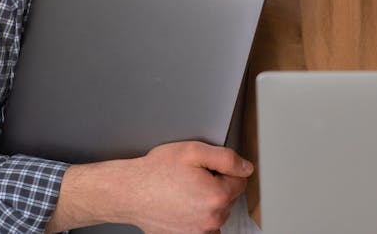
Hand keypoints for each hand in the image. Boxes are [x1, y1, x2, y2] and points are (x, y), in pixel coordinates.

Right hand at [123, 141, 251, 233]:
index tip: (206, 168)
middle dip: (217, 185)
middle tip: (192, 176)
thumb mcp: (193, 151)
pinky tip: (184, 206)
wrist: (129, 191)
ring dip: (207, 201)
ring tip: (185, 190)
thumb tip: (246, 167)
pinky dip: (198, 216)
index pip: (240, 180)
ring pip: (217, 212)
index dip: (224, 169)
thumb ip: (227, 158)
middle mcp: (211, 219)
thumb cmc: (156, 171)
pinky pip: (204, 226)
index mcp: (217, 196)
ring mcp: (199, 232)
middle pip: (229, 197)